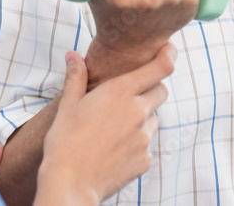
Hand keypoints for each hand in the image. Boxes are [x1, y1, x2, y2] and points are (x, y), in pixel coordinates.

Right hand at [37, 43, 175, 203]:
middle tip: (128, 96)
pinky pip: (146, 144)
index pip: (161, 67)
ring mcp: (144, 137)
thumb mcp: (67, 105)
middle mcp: (138, 112)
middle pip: (161, 91)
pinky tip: (113, 148)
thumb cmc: (64, 141)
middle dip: (150, 89)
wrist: (70, 183)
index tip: (167, 50)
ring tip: (113, 127)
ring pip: (153, 118)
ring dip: (142, 117)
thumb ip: (77, 77)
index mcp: (120, 92)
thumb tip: (73, 55)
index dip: (169, 55)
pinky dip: (135, 142)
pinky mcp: (145, 159)